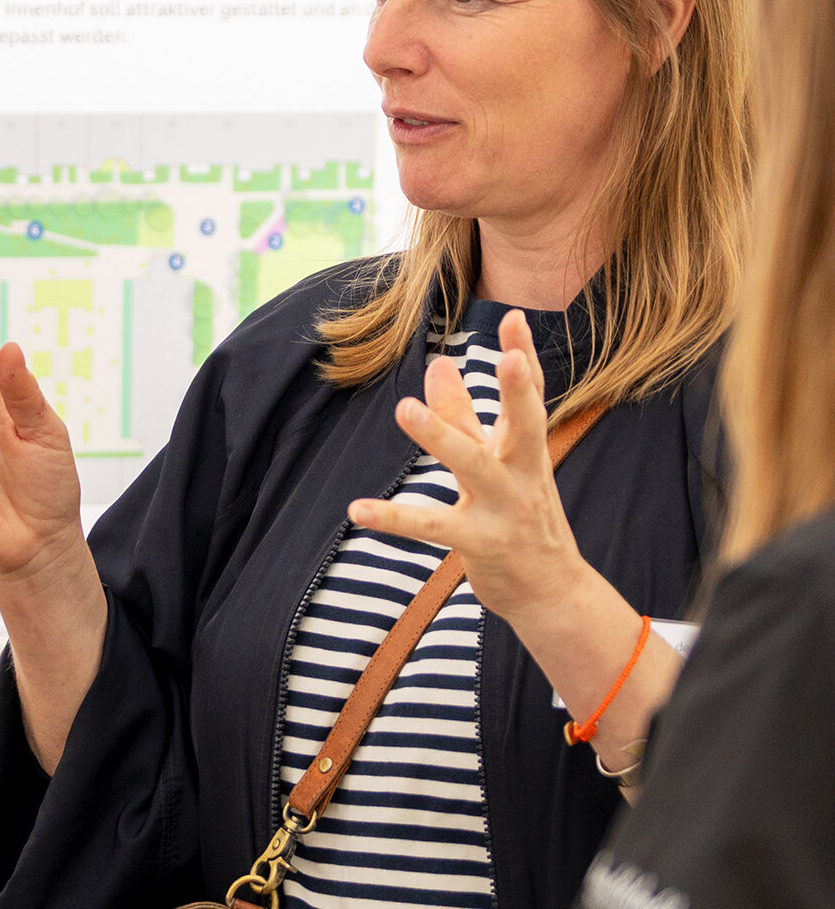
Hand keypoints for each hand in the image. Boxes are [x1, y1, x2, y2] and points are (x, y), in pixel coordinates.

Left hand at [347, 311, 680, 759]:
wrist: (551, 591)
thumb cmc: (519, 516)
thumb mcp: (496, 462)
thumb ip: (464, 415)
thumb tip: (438, 364)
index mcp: (527, 450)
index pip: (531, 397)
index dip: (524, 357)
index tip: (518, 317)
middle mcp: (523, 473)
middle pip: (524, 425)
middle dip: (517, 391)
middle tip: (506, 357)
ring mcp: (505, 508)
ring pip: (473, 466)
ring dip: (441, 437)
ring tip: (405, 408)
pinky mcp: (481, 542)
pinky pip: (433, 527)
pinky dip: (395, 518)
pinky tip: (358, 510)